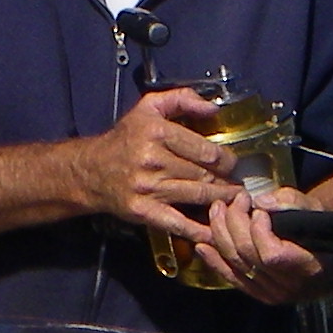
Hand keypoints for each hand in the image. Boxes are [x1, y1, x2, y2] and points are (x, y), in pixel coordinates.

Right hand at [77, 87, 236, 238]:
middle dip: (227, 181)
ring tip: (235, 201)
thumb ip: (182, 99)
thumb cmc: (125, 138)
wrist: (92, 170)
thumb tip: (213, 108)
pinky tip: (213, 233)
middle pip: (203, 174)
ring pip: (196, 195)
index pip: (204, 150)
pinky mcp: (143, 210)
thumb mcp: (149, 107)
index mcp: (157, 133)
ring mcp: (148, 188)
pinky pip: (176, 222)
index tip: (233, 164)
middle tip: (240, 185)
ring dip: (220, 200)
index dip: (225, 159)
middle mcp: (153, 160)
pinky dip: (197, 230)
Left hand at [199, 185, 326, 304]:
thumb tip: (261, 202)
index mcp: (308, 267)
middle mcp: (288, 286)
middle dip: (235, 222)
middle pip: (248, 255)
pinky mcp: (259, 294)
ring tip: (218, 210)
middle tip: (235, 200)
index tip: (259, 209)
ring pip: (236, 264)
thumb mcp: (315, 212)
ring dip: (221, 235)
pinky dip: (215, 261)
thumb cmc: (322, 232)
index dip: (259, 231)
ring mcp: (271, 293)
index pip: (272, 255)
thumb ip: (290, 202)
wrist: (331, 263)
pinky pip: (231, 278)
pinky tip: (203, 244)